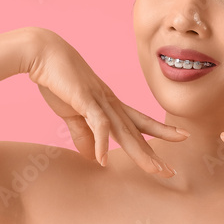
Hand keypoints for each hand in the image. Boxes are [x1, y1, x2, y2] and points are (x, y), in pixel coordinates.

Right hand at [26, 29, 185, 175]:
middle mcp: (110, 102)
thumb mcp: (71, 112)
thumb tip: (93, 157)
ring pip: (124, 131)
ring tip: (154, 169)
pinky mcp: (84, 100)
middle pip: (137, 131)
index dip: (160, 131)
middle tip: (171, 171)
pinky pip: (97, 124)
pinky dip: (101, 143)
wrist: (42, 53)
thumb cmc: (57, 79)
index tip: (181, 137)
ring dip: (139, 152)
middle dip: (154, 152)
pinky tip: (102, 160)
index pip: (140, 122)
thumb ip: (83, 135)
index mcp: (110, 104)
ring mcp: (99, 101)